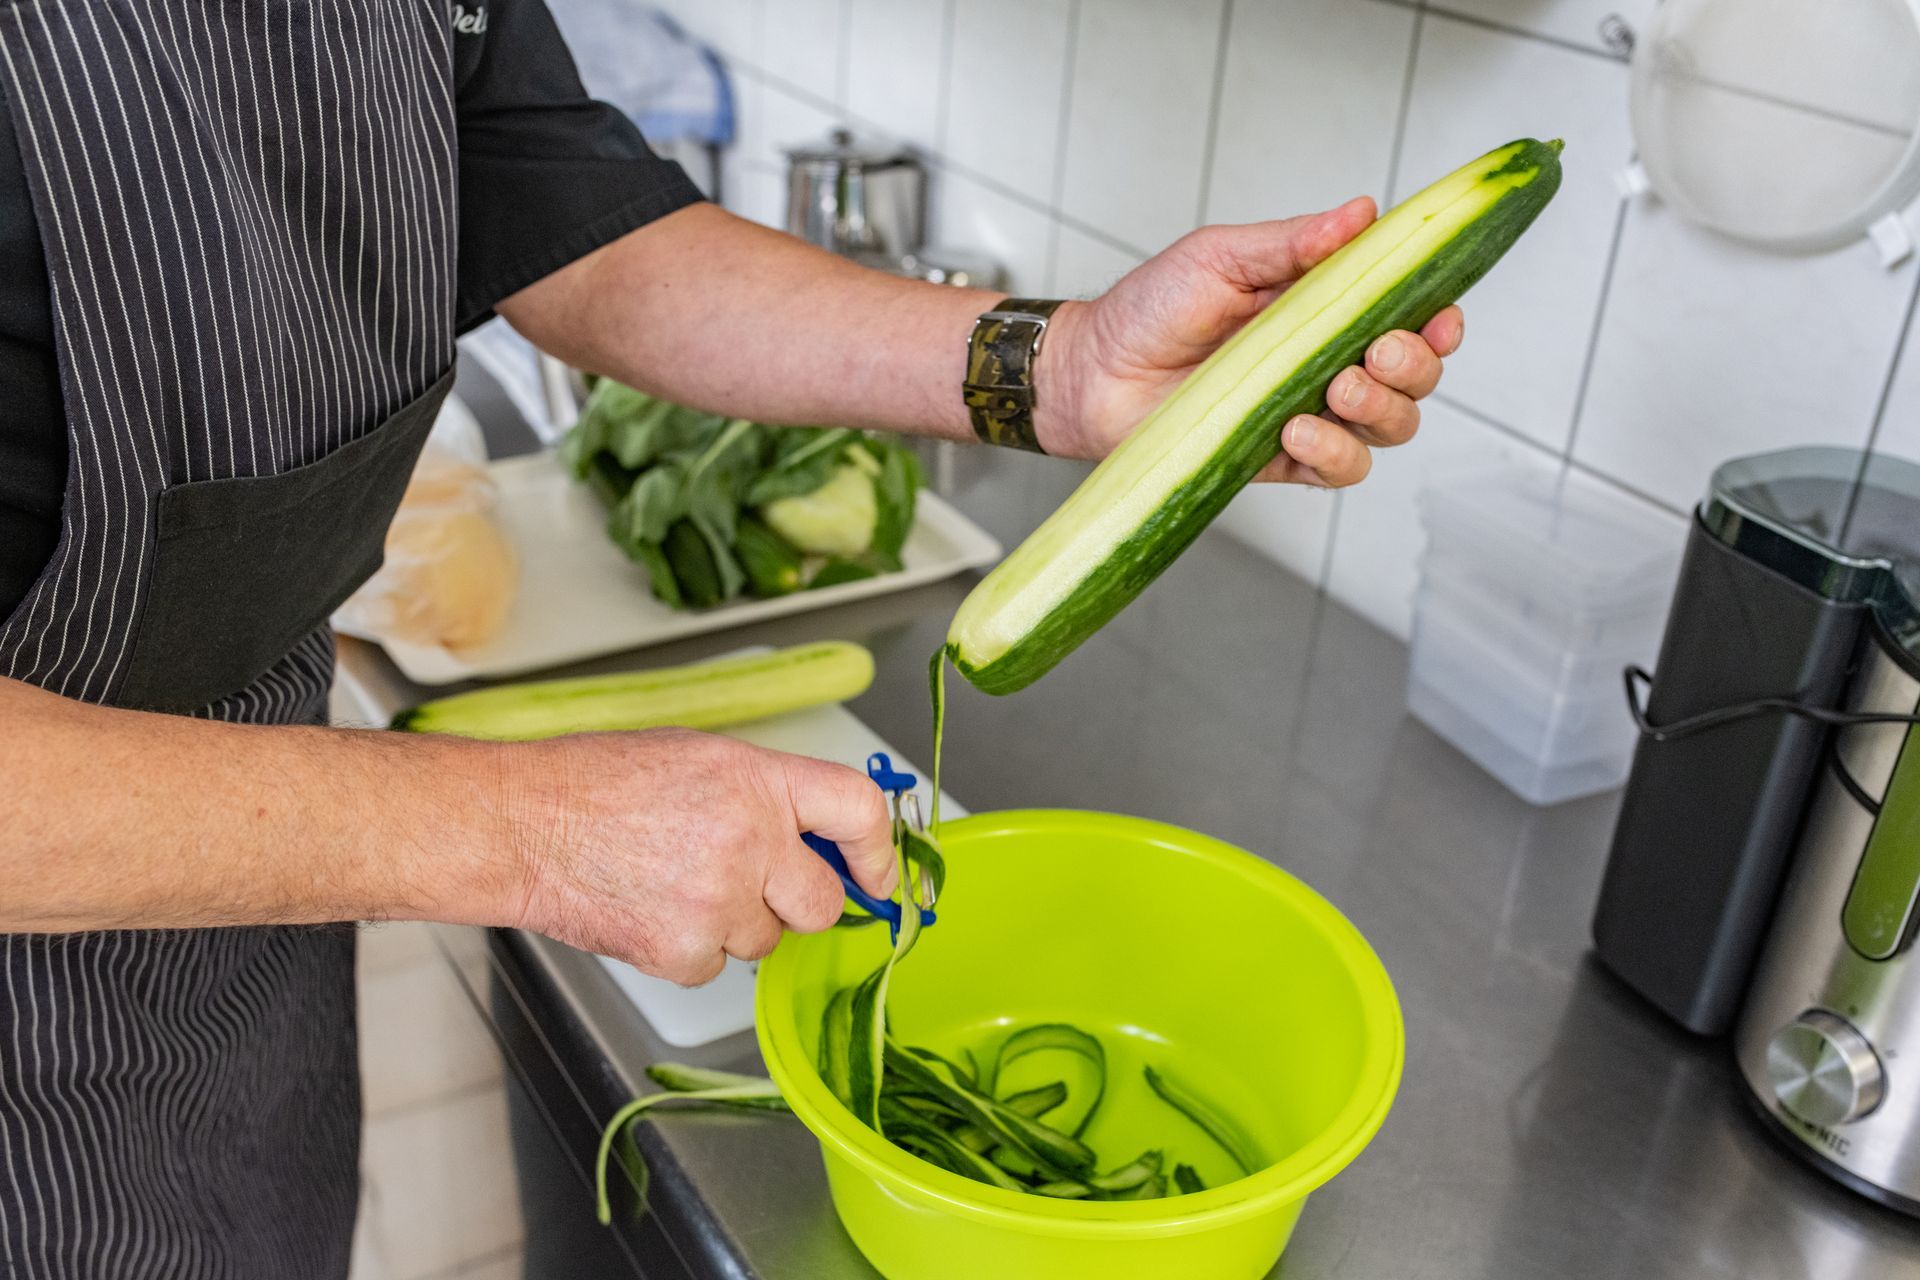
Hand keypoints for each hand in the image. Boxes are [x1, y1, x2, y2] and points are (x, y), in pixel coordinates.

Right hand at [494, 729, 894, 984]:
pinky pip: (716, 966)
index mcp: (757, 781)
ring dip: (735, 924)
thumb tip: (817, 837)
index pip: (857, 809)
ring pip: (766, 940)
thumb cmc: (595, 784)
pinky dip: (690, 949)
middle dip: (796, 902)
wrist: (521, 826)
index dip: (879, 850)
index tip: (879, 875)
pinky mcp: (684, 953)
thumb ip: (766, 796)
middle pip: (822, 902)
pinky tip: (650, 909)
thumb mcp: (698, 758)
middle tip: (752, 883)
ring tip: (674, 883)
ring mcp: (718, 902)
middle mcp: (750, 840)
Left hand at [1038, 197, 1463, 486]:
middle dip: (1414, 367)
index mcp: (1326, 307)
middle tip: (1375, 351)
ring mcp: (1309, 413)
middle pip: (1415, 378)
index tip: (1440, 315)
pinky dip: (1334, 452)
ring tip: (1334, 387)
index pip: (1410, 315)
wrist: (1091, 370)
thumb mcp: (1220, 257)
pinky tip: (1299, 429)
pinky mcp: (1280, 458)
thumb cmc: (1149, 308)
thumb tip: (1363, 213)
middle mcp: (1328, 362)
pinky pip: (1338, 470)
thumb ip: (1293, 244)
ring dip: (1379, 409)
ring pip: (1389, 428)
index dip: (1440, 319)